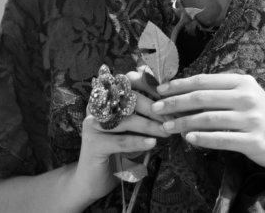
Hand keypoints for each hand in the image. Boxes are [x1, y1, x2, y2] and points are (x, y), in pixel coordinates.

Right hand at [68, 71, 167, 204]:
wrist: (93, 181)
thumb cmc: (117, 152)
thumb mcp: (132, 130)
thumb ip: (144, 114)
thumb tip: (169, 102)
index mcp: (106, 99)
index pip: (127, 83)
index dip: (148, 86)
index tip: (168, 95)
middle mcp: (96, 108)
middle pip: (128, 100)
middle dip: (153, 108)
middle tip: (172, 117)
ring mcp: (92, 125)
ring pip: (126, 121)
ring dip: (149, 125)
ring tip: (166, 131)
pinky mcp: (92, 144)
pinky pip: (120, 141)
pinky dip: (138, 141)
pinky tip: (152, 143)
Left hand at [152, 73, 264, 183]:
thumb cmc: (264, 116)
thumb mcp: (247, 96)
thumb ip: (222, 93)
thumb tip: (185, 93)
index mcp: (243, 82)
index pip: (204, 80)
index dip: (179, 84)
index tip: (160, 89)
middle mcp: (247, 97)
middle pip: (202, 97)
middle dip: (175, 103)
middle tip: (156, 108)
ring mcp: (251, 119)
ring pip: (208, 118)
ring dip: (182, 122)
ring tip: (166, 127)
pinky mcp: (253, 140)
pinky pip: (221, 138)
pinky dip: (202, 138)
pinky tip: (188, 138)